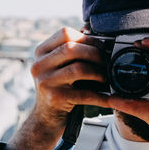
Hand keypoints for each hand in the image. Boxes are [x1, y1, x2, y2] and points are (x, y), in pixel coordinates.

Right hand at [5, 27, 108, 149]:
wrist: (46, 117)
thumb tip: (94, 32)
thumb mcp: (60, 64)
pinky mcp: (54, 98)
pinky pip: (84, 94)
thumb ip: (73, 48)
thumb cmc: (60, 86)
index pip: (65, 33)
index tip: (100, 46)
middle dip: (95, 54)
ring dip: (98, 73)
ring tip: (106, 78)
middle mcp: (39, 65)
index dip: (87, 38)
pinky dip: (101, 96)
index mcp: (41, 51)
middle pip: (71, 49)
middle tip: (107, 62)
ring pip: (78, 69)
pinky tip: (109, 98)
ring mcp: (45, 81)